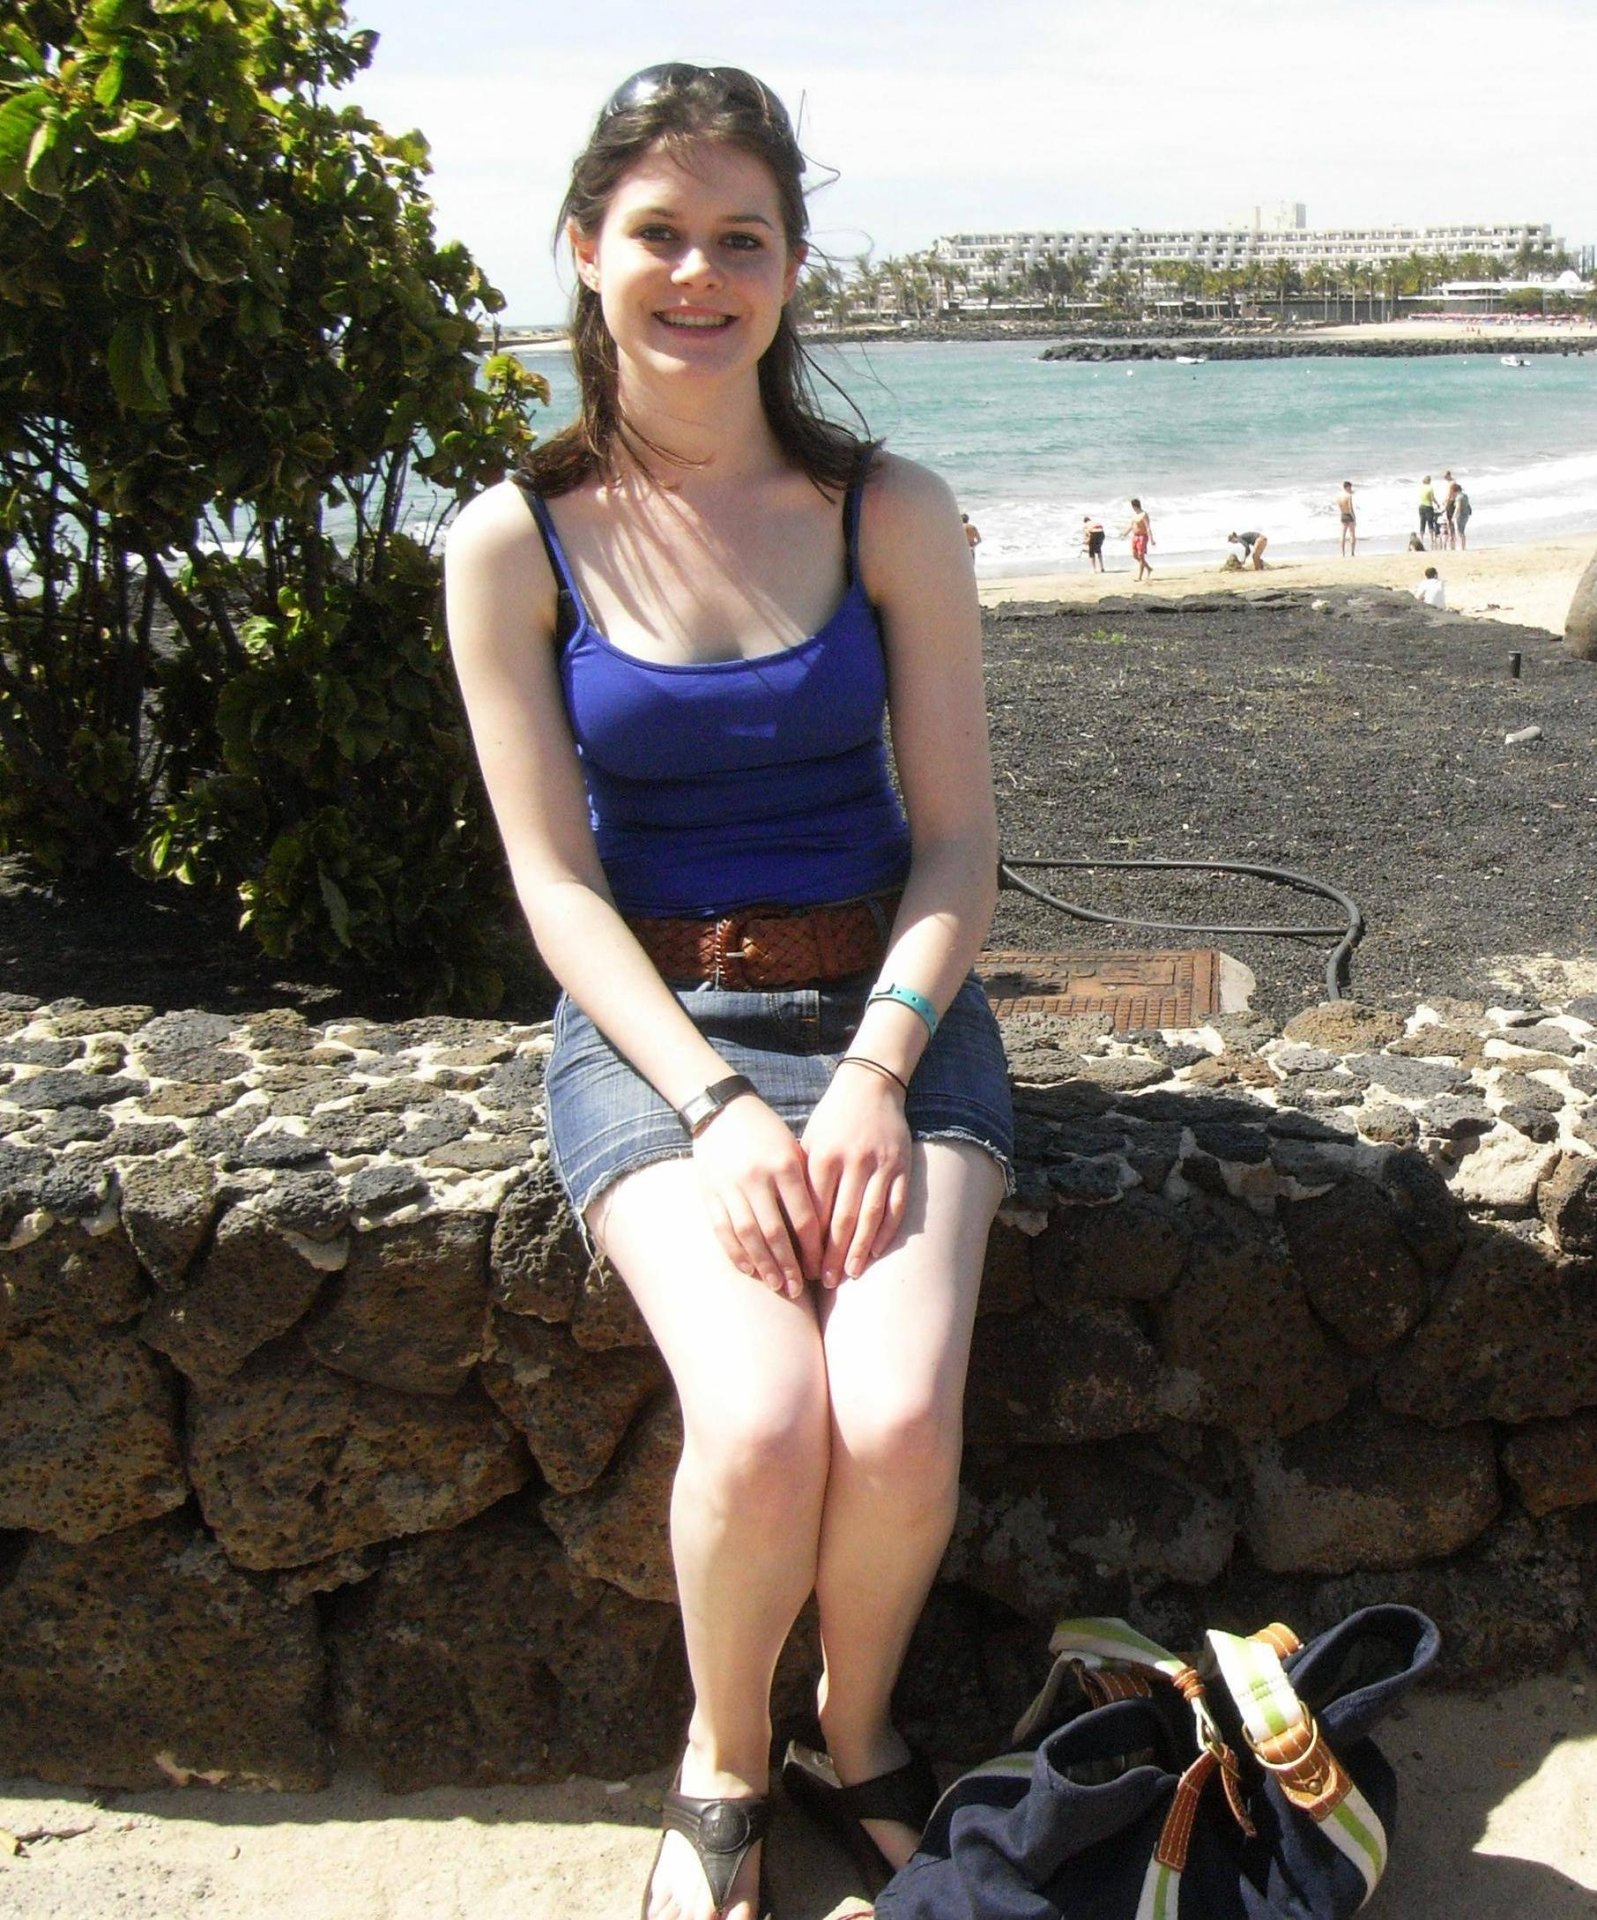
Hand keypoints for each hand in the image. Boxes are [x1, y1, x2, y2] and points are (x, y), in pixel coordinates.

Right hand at [692, 1095, 821, 1298]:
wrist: (722, 1110)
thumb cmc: (767, 1132)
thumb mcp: (792, 1148)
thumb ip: (806, 1184)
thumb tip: (824, 1230)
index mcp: (785, 1165)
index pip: (804, 1218)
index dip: (814, 1249)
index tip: (822, 1267)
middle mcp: (757, 1177)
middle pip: (777, 1233)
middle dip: (790, 1265)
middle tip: (800, 1288)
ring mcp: (730, 1186)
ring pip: (749, 1235)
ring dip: (764, 1265)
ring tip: (778, 1285)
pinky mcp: (709, 1192)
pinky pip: (723, 1229)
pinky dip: (736, 1252)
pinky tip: (749, 1269)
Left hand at [801, 1065, 911, 1285]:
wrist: (871, 1084)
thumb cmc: (832, 1118)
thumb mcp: (809, 1141)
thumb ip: (803, 1178)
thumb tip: (789, 1223)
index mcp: (823, 1156)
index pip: (813, 1209)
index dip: (806, 1241)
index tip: (800, 1264)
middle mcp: (853, 1161)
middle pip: (840, 1219)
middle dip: (831, 1254)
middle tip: (823, 1281)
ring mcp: (881, 1165)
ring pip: (869, 1216)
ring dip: (858, 1250)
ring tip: (848, 1274)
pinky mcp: (902, 1166)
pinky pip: (896, 1206)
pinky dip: (886, 1232)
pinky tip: (874, 1252)